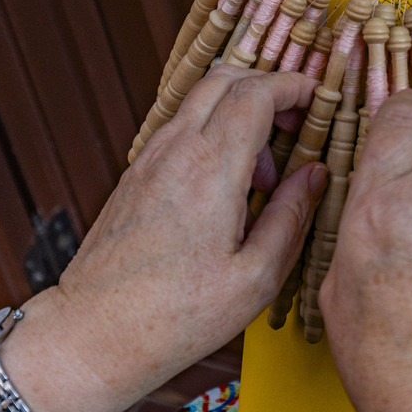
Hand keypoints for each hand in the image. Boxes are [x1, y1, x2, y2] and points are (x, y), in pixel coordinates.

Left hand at [6, 66, 326, 411]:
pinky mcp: (135, 174)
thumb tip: (315, 175)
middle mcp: (176, 150)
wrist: (94, 333)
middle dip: (267, 85)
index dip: (293, 86)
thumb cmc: (175, 317)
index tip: (317, 100)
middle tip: (296, 121)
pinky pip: (180, 127)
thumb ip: (292, 217)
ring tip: (263, 168)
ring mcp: (150, 158)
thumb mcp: (255, 278)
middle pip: (225, 78)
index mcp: (211, 168)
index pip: (256, 92)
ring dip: (238, 110)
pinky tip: (227, 183)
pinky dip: (212, 131)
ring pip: (199, 99)